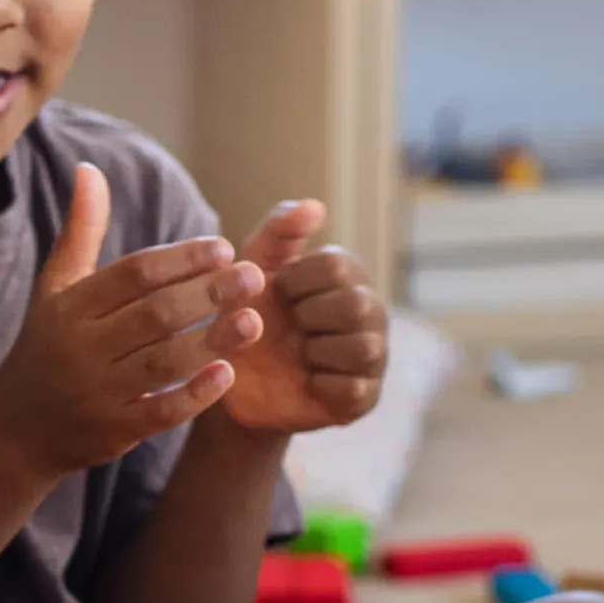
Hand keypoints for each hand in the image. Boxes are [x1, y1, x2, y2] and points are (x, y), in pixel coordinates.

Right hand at [0, 165, 265, 484]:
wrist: (16, 429)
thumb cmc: (47, 346)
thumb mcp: (55, 289)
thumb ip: (80, 231)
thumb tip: (89, 169)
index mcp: (70, 307)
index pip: (133, 275)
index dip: (181, 259)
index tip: (223, 248)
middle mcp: (81, 347)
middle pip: (154, 315)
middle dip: (207, 294)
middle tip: (253, 276)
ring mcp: (97, 392)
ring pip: (163, 363)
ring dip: (211, 341)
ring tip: (253, 321)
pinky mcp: (114, 430)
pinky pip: (160, 412)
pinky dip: (194, 394)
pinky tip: (227, 373)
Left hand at [213, 200, 384, 434]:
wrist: (230, 382)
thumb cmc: (244, 316)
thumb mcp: (250, 270)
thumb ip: (278, 232)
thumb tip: (315, 206)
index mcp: (346, 274)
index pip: (337, 266)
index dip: (295, 283)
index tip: (277, 295)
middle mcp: (369, 310)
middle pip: (356, 305)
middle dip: (309, 317)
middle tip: (290, 326)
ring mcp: (373, 354)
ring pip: (363, 348)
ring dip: (317, 351)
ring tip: (298, 353)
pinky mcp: (364, 397)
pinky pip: (353, 390)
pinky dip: (321, 385)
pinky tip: (305, 380)